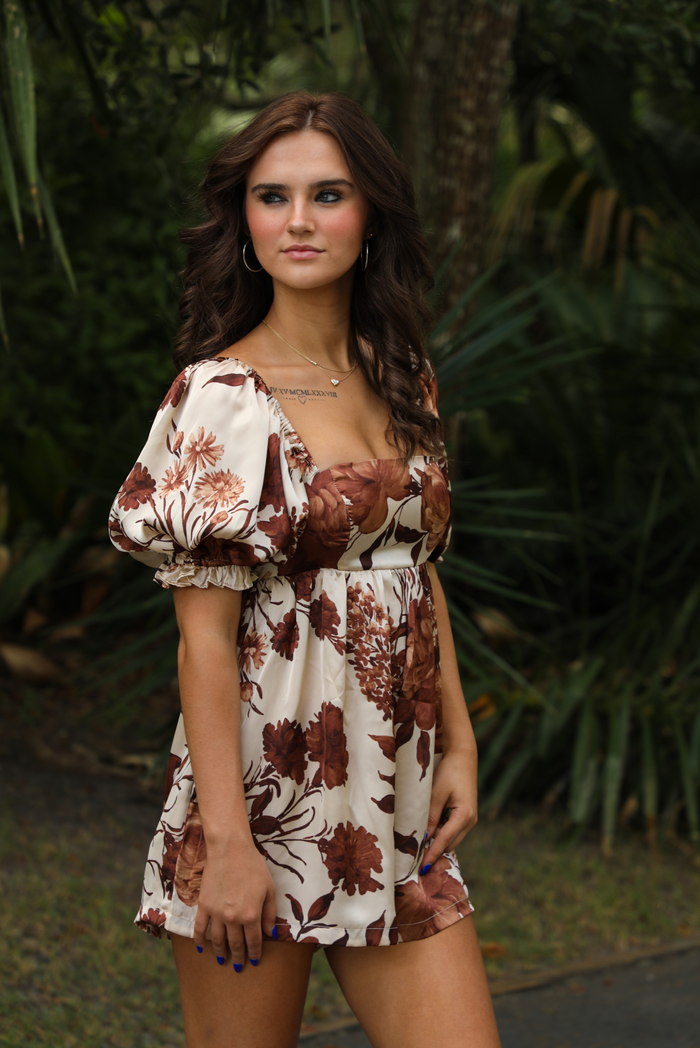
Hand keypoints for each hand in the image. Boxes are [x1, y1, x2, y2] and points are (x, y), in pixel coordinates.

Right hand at [193, 837, 276, 968]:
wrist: (230, 849)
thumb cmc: (253, 866)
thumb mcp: (269, 889)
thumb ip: (270, 913)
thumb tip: (270, 933)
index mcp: (251, 915)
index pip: (253, 942)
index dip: (254, 954)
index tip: (254, 961)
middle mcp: (233, 918)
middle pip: (235, 944)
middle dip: (238, 958)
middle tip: (239, 967)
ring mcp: (216, 913)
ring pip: (218, 940)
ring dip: (220, 953)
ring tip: (223, 960)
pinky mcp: (204, 905)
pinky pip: (200, 928)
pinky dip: (200, 940)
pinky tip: (202, 948)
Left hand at [422, 746, 477, 868]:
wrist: (463, 757)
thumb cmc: (449, 772)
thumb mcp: (436, 794)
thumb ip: (431, 816)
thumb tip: (425, 838)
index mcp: (464, 816)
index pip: (445, 841)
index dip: (432, 855)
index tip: (422, 868)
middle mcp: (470, 821)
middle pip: (450, 844)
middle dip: (434, 850)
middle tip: (415, 856)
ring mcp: (469, 819)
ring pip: (451, 838)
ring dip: (437, 841)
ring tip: (419, 842)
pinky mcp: (466, 815)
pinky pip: (452, 830)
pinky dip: (441, 833)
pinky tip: (429, 830)